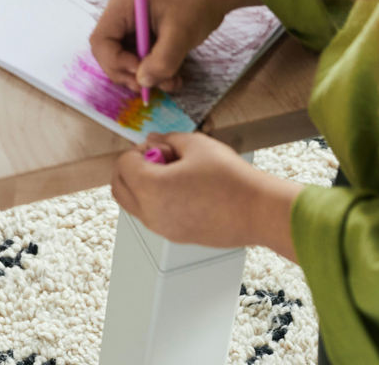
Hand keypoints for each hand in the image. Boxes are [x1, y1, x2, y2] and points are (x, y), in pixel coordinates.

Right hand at [89, 0, 260, 94]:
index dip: (115, 62)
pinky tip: (173, 76)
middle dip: (129, 73)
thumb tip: (143, 82)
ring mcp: (133, 24)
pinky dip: (154, 70)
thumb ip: (161, 61)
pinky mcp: (146, 33)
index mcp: (122, 5)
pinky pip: (141, 57)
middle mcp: (122, 14)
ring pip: (126, 59)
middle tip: (152, 86)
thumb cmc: (197, 1)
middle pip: (110, 53)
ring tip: (171, 82)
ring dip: (145, 76)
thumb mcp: (180, 33)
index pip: (101, 41)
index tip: (140, 74)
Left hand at [112, 132, 301, 255]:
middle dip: (130, 169)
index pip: (122, 165)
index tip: (161, 148)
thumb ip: (166, 139)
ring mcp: (163, 229)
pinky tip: (185, 190)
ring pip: (133, 205)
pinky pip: (152, 217)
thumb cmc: (229, 177)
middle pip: (119, 188)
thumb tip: (151, 139)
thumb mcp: (195, 144)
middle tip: (159, 159)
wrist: (260, 211)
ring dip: (141, 186)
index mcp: (150, 188)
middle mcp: (150, 213)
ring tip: (174, 175)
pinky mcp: (177, 238)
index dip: (138, 151)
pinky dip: (155, 202)